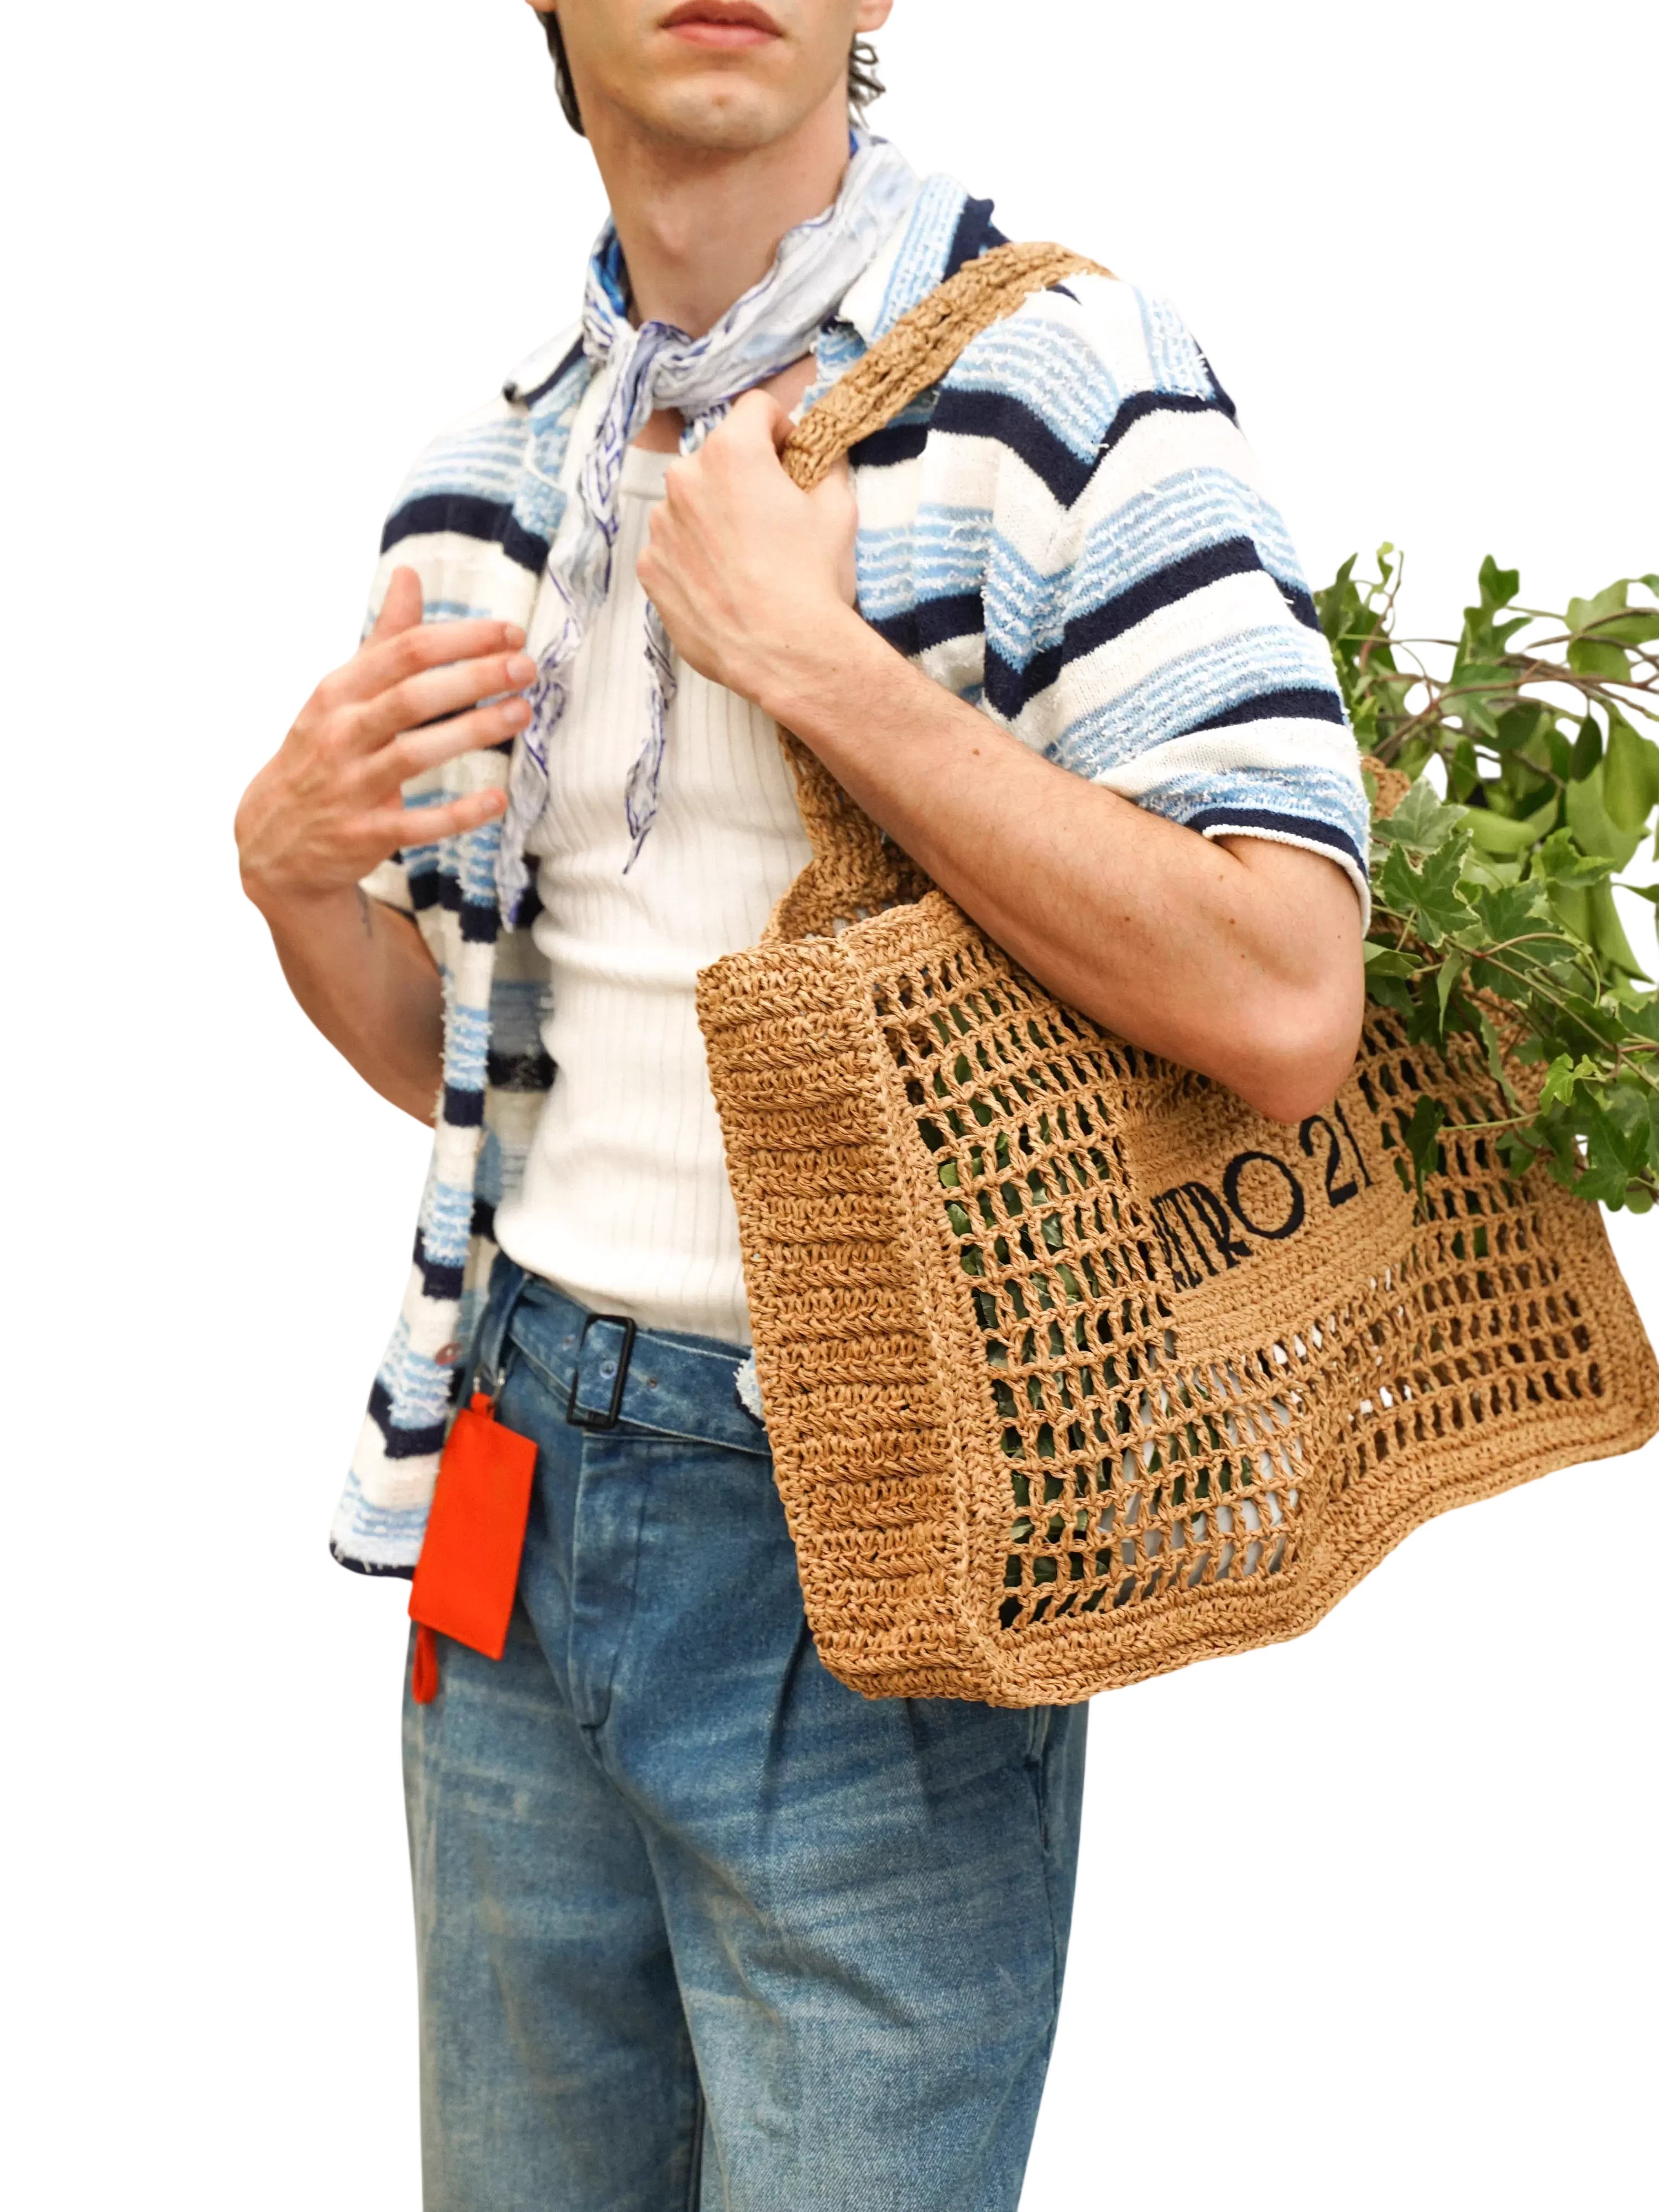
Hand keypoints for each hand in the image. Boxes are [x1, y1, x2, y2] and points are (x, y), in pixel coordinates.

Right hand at [235, 567, 532, 913]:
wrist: (274, 839)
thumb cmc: (320, 752)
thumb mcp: (340, 692)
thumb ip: (383, 639)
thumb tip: (410, 574)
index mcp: (339, 692)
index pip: (404, 651)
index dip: (462, 638)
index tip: (510, 633)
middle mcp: (341, 733)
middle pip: (413, 695)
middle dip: (474, 677)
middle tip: (525, 668)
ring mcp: (351, 786)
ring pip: (415, 754)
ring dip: (473, 732)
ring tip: (521, 714)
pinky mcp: (364, 834)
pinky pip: (418, 823)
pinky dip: (459, 813)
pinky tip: (498, 799)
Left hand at [635, 390, 862, 711]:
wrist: (784, 653)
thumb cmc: (814, 579)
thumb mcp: (838, 508)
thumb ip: (826, 465)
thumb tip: (821, 451)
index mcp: (733, 451)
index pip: (755, 408)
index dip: (782, 429)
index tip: (792, 458)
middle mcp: (686, 478)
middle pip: (718, 458)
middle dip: (744, 477)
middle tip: (772, 519)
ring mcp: (661, 525)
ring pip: (691, 503)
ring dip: (714, 517)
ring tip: (747, 561)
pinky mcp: (651, 568)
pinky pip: (672, 547)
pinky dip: (694, 558)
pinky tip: (724, 586)